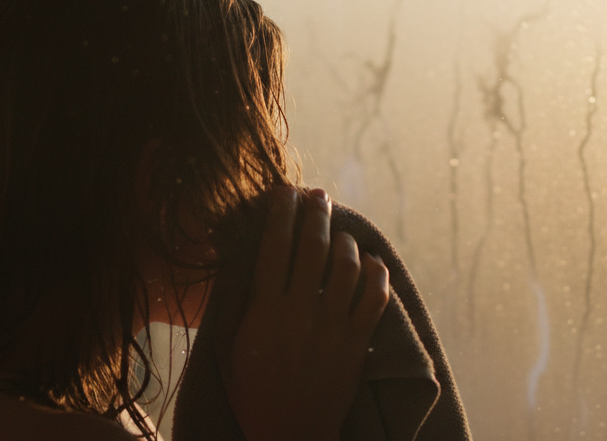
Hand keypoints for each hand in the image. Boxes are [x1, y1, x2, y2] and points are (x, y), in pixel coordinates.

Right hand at [224, 187, 389, 440]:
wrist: (290, 435)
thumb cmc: (253, 392)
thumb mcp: (230, 348)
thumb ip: (236, 304)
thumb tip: (240, 259)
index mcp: (265, 312)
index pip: (273, 247)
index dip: (280, 213)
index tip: (284, 192)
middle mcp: (301, 313)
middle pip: (313, 247)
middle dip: (316, 214)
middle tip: (318, 196)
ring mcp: (333, 327)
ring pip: (347, 266)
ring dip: (345, 241)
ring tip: (341, 232)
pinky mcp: (358, 343)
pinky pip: (375, 297)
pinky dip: (376, 273)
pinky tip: (371, 262)